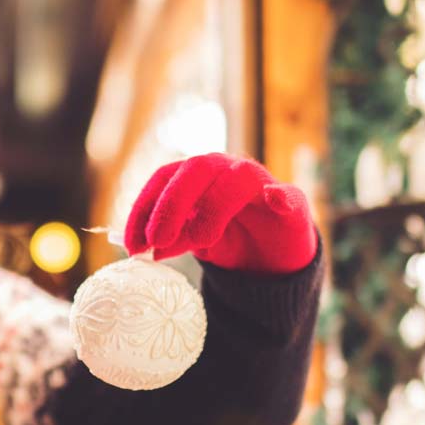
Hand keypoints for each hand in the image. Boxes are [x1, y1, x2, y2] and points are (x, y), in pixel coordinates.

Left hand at [124, 153, 316, 273]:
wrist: (273, 256)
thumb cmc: (228, 238)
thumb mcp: (193, 241)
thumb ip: (172, 240)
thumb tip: (148, 250)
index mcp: (197, 175)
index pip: (164, 177)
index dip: (144, 208)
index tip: (132, 244)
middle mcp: (226, 169)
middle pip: (196, 168)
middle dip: (171, 205)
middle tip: (156, 242)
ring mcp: (261, 182)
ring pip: (238, 178)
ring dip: (213, 208)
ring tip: (200, 243)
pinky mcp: (292, 203)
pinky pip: (288, 195)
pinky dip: (281, 196)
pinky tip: (274, 200)